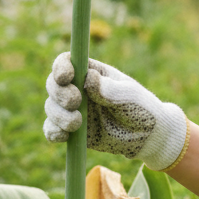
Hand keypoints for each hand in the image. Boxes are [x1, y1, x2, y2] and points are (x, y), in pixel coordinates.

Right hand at [43, 51, 188, 171]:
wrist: (147, 137)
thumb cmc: (142, 108)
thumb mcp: (129, 96)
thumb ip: (109, 88)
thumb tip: (88, 77)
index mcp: (93, 72)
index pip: (68, 62)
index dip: (61, 67)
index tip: (66, 77)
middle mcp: (78, 89)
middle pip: (54, 84)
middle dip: (59, 93)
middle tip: (75, 102)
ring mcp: (73, 110)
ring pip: (51, 107)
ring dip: (58, 115)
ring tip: (77, 123)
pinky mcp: (71, 131)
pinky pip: (52, 130)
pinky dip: (53, 132)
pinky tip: (64, 135)